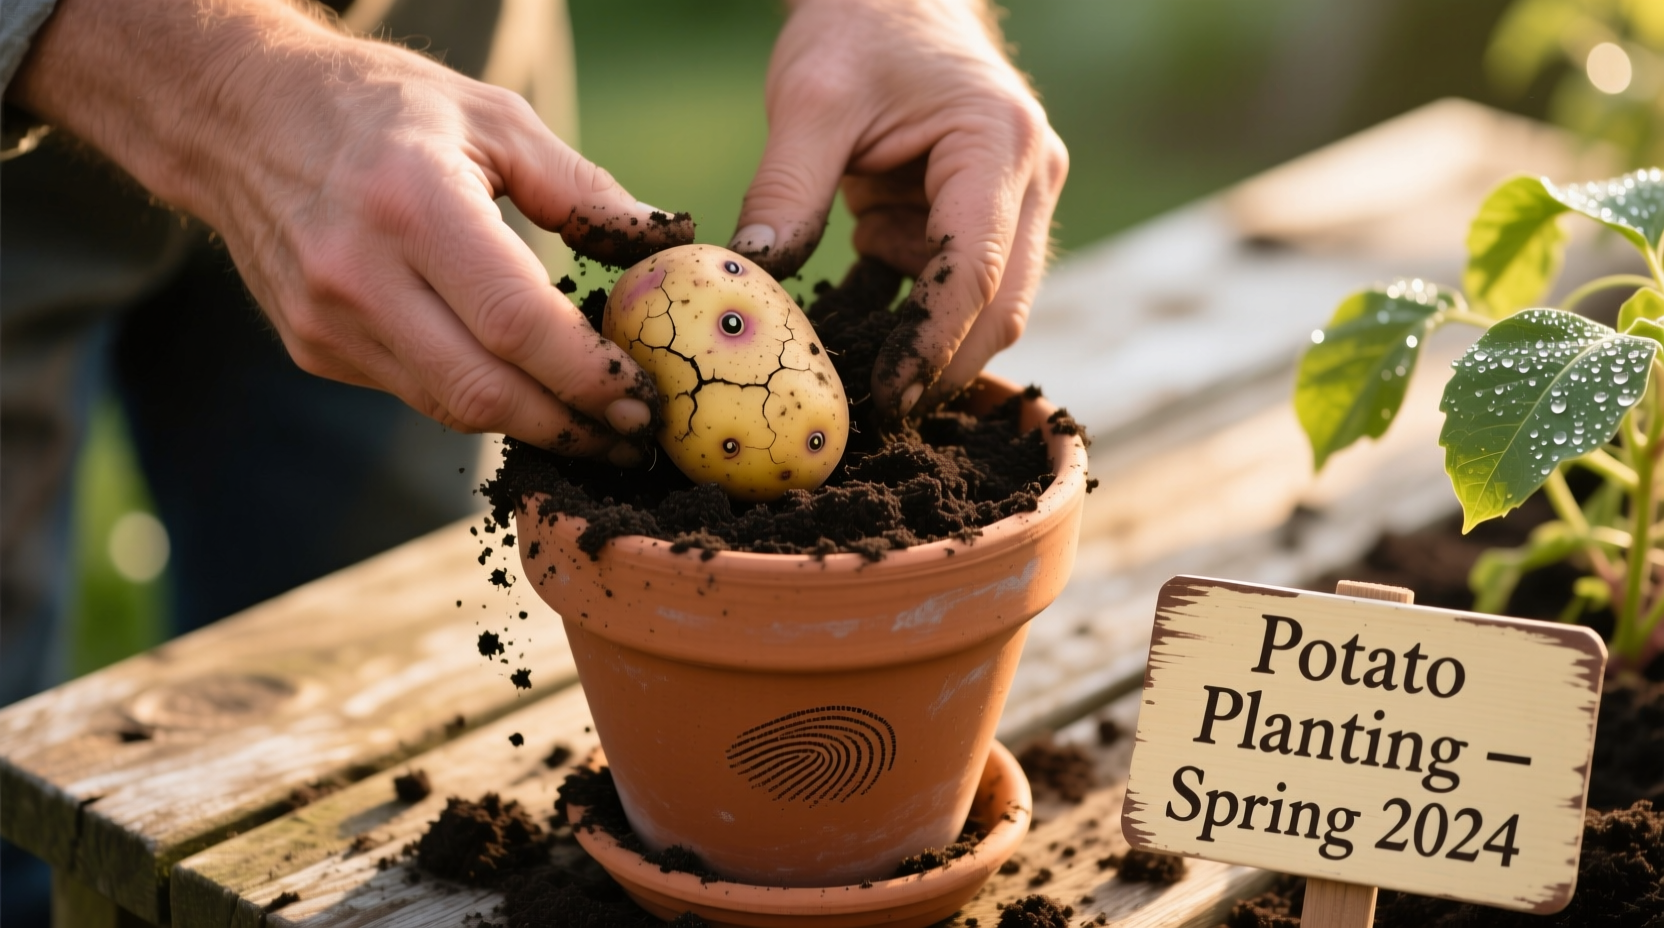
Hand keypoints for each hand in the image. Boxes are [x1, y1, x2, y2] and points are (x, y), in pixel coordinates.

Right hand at [9, 0, 691, 458]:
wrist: (241, 118)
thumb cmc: (384, 109)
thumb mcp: (493, 118)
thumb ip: (582, 189)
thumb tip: (664, 242)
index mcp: (413, 202)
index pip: (516, 322)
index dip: (586, 372)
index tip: (640, 391)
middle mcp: (358, 272)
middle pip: (483, 389)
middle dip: (570, 423)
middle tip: (632, 431)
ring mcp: (326, 320)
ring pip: (449, 406)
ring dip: (528, 425)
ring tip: (594, 422)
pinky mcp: (312, 348)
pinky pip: (414, 393)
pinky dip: (473, 397)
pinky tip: (519, 389)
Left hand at [731, 0, 1066, 418]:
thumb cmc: (857, 28)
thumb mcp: (809, 98)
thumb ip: (786, 188)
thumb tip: (754, 276)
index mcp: (997, 143)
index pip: (973, 269)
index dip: (932, 344)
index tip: (886, 396)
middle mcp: (1029, 177)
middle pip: (1000, 306)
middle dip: (940, 365)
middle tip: (872, 413)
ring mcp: (1020, 199)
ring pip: (989, 306)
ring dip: (924, 335)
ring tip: (855, 346)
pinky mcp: (990, 215)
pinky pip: (959, 287)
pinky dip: (913, 308)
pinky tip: (860, 309)